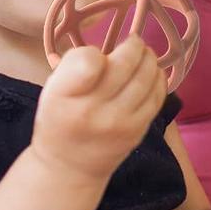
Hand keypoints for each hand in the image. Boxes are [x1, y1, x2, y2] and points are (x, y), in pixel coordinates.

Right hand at [31, 34, 166, 182]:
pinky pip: (157, 97)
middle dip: (134, 46)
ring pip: (146, 78)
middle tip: (134, 41)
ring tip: (145, 54)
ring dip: (150, 59)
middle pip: (125, 65)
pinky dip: (158, 79)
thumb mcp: (52, 90)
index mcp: (65, 97)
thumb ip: (74, 65)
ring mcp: (120, 123)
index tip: (98, 55)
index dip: (96, 52)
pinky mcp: (138, 131)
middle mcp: (93, 111)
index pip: (88, 63)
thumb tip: (106, 52)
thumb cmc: (60, 120)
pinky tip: (153, 72)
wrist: (69, 168)